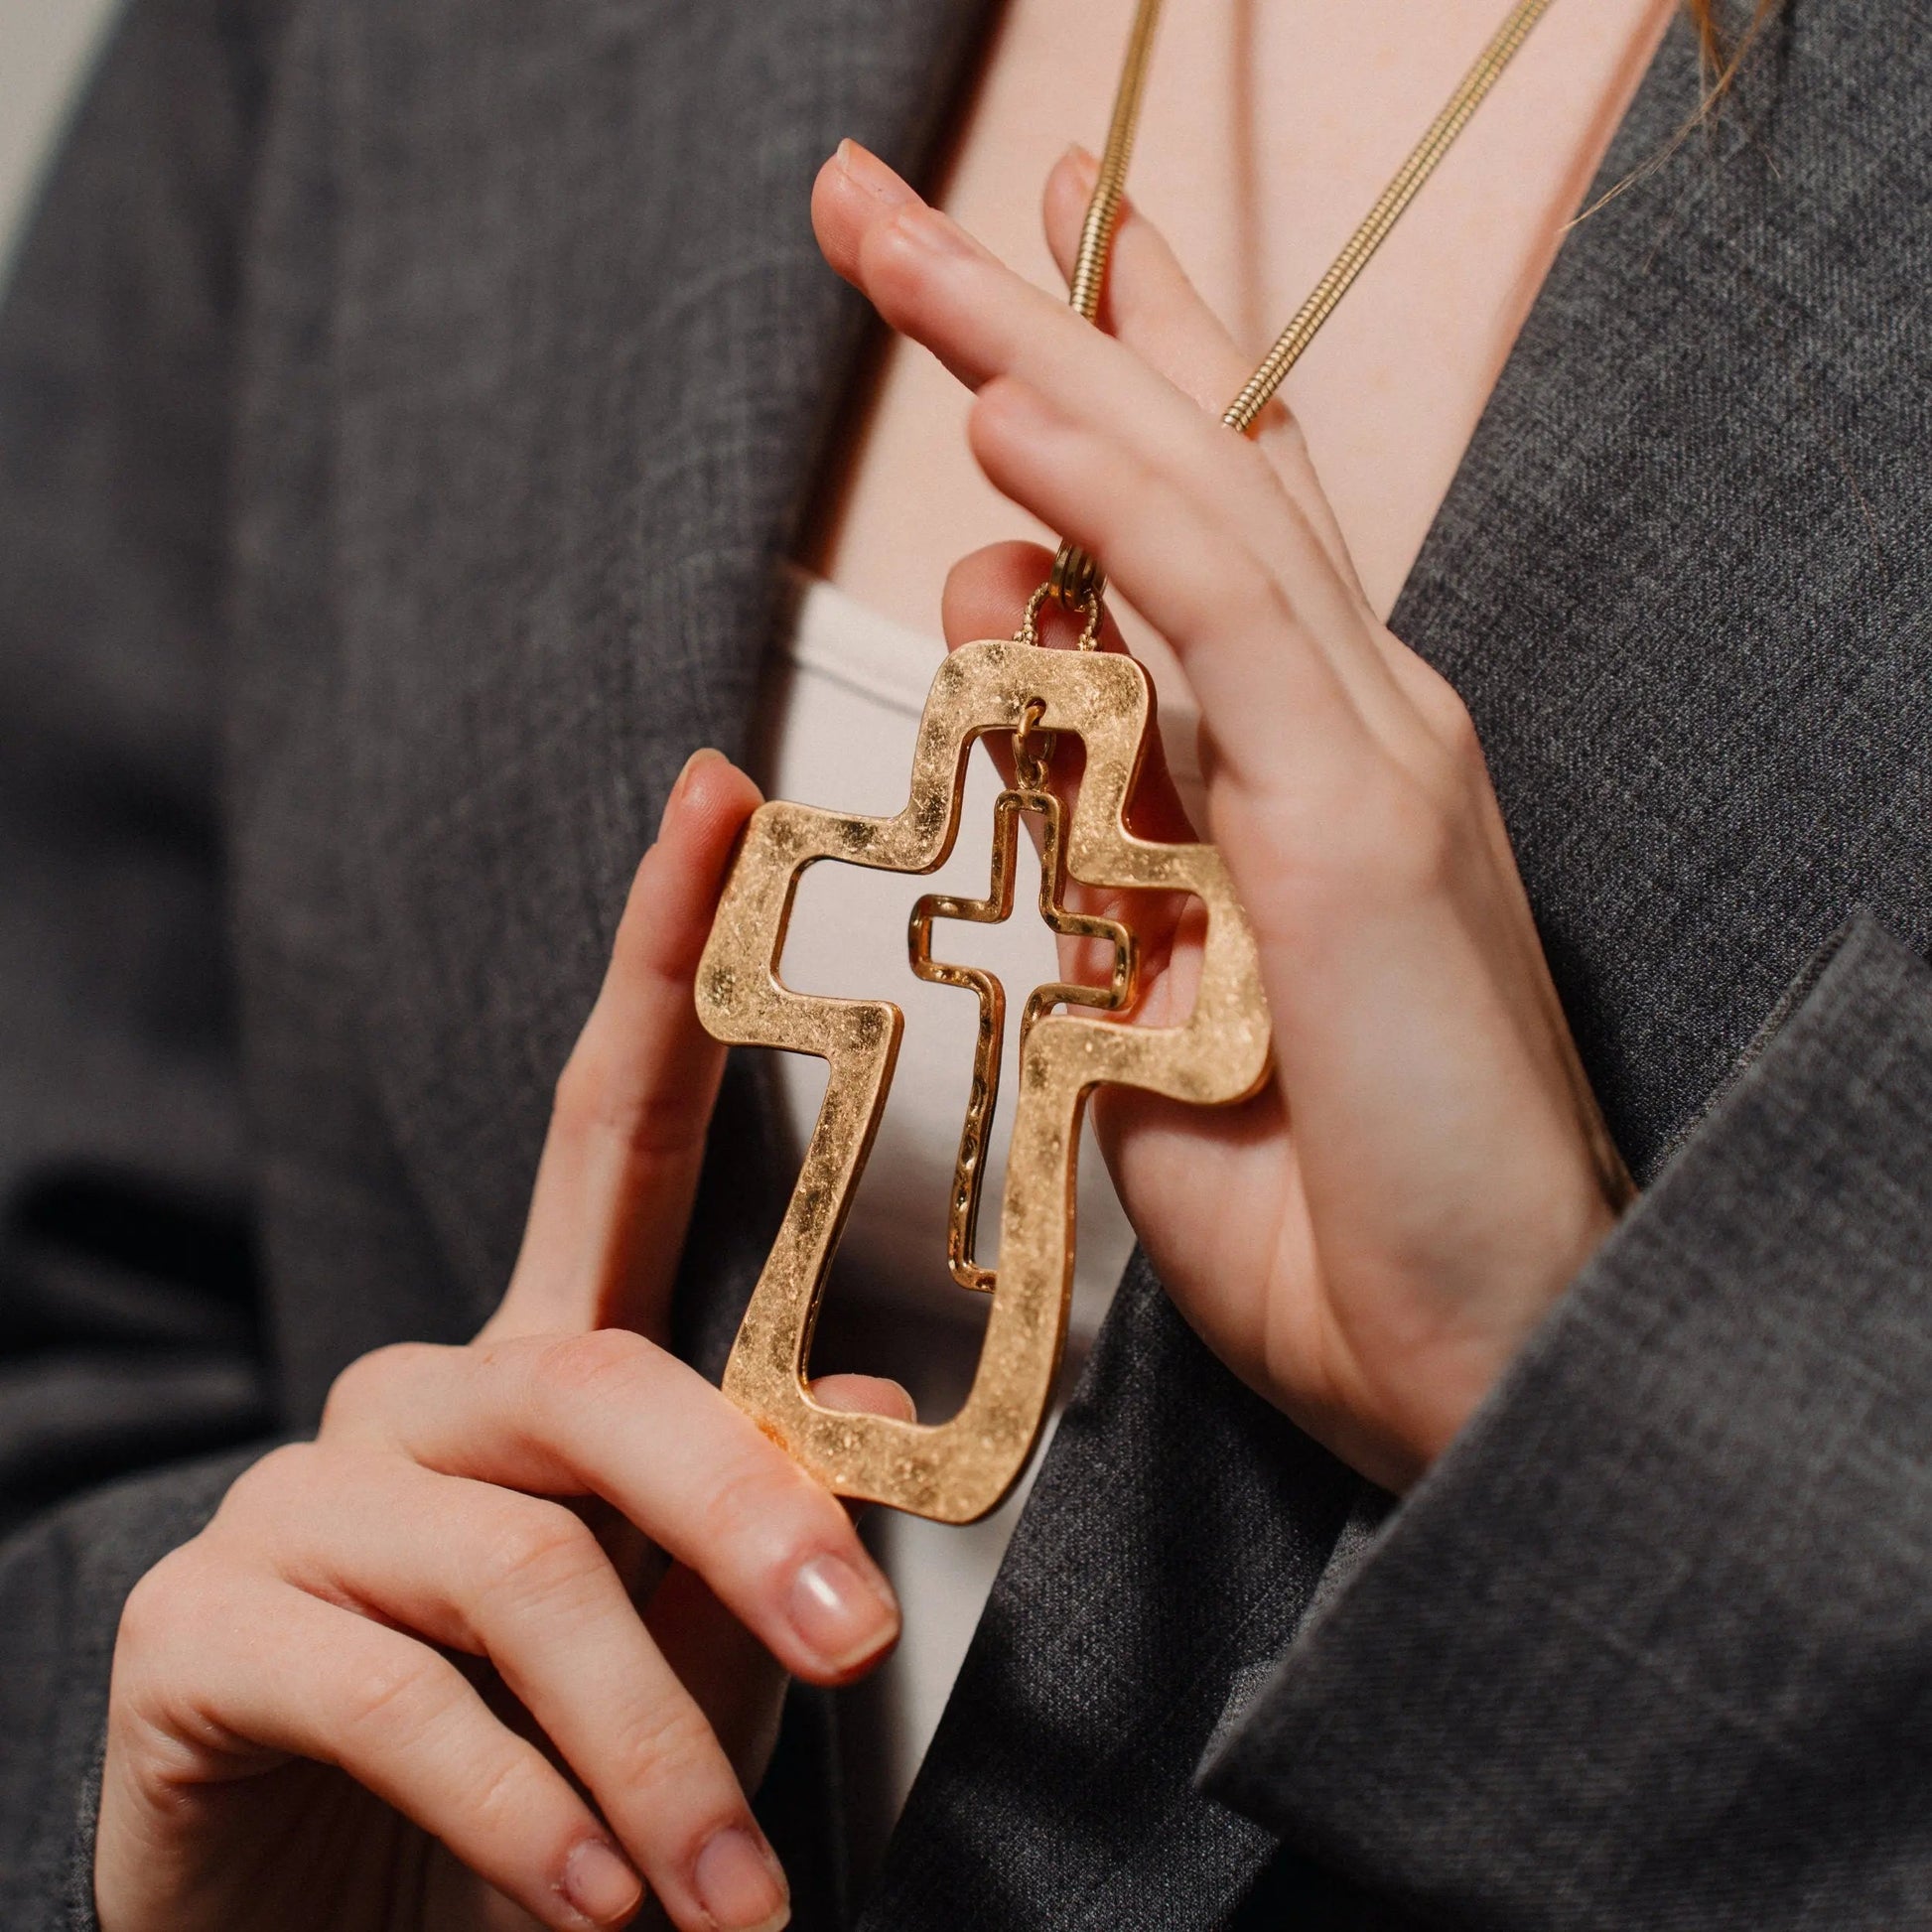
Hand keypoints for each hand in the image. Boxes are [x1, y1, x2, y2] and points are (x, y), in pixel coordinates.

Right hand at [99, 752, 907, 1931]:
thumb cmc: (560, 1786)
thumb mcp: (693, 1641)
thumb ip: (770, 1512)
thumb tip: (877, 1388)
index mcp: (544, 1368)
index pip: (608, 1123)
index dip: (662, 954)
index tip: (720, 794)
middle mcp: (419, 1396)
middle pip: (600, 1377)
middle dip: (739, 1515)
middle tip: (852, 1652)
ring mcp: (304, 1499)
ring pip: (518, 1563)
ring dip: (649, 1743)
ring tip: (722, 1901)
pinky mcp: (205, 1628)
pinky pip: (394, 1690)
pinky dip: (521, 1808)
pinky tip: (585, 1897)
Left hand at [812, 142, 1632, 1490]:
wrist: (1471, 1348)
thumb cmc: (1322, 1196)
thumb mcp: (1147, 1000)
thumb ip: (1089, 845)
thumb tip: (1014, 698)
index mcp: (1298, 759)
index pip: (1197, 526)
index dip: (1099, 392)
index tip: (990, 302)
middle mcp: (1349, 718)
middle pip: (1186, 463)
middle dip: (1038, 318)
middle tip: (896, 205)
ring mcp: (1370, 753)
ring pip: (1193, 496)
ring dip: (1040, 357)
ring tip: (909, 240)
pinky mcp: (1365, 821)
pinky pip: (1223, 614)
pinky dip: (1117, 504)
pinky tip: (1014, 410)